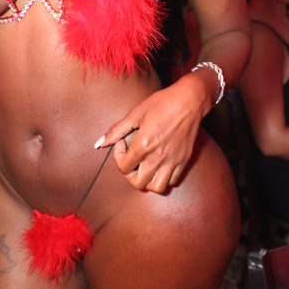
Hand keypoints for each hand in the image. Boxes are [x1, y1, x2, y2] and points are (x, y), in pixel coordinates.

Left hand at [95, 74, 207, 192]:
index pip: (124, 167)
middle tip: (131, 159)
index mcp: (144, 144)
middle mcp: (159, 156)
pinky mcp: (184, 160)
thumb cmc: (162, 103)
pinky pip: (172, 181)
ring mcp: (173, 160)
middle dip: (129, 173)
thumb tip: (98, 143)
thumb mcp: (136, 113)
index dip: (118, 156)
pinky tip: (159, 163)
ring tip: (145, 166)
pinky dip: (163, 178)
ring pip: (157, 188)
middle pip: (138, 183)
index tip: (122, 143)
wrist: (190, 100)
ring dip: (147, 181)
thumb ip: (116, 130)